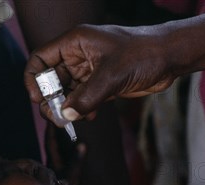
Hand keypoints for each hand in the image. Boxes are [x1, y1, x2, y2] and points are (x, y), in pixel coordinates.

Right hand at [24, 24, 175, 123]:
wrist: (169, 58)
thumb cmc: (142, 53)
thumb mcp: (111, 75)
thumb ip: (86, 97)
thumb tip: (65, 115)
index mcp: (74, 43)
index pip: (41, 58)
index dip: (34, 78)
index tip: (38, 98)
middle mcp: (78, 56)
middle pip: (51, 80)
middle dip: (51, 100)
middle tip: (57, 117)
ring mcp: (89, 71)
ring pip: (66, 93)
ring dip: (67, 108)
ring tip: (74, 120)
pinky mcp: (100, 84)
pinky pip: (81, 100)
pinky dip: (81, 110)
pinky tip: (91, 116)